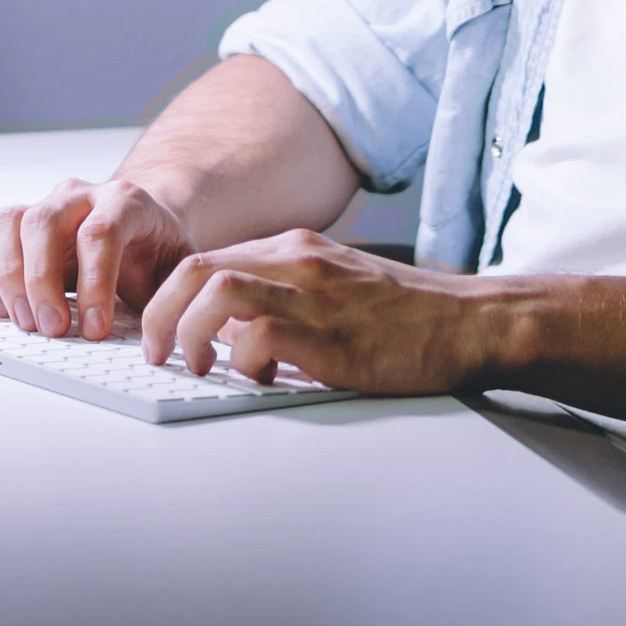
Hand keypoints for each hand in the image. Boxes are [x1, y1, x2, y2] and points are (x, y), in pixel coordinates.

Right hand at [0, 176, 195, 338]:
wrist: (143, 233)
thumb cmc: (159, 259)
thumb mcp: (178, 275)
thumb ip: (176, 300)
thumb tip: (167, 339)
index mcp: (125, 201)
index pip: (100, 232)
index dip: (94, 284)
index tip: (95, 330)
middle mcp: (78, 196)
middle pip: (44, 222)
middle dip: (41, 281)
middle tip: (51, 329)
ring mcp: (42, 207)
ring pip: (6, 221)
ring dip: (7, 277)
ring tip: (23, 322)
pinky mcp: (13, 228)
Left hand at [143, 230, 510, 394]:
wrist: (470, 322)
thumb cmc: (405, 316)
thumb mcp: (335, 286)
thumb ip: (283, 295)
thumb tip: (228, 329)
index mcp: (295, 248)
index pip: (205, 259)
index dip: (168, 298)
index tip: (160, 332)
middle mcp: (298, 261)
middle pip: (195, 269)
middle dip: (159, 313)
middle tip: (156, 352)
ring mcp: (314, 295)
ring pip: (216, 293)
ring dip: (189, 333)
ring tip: (195, 366)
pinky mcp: (332, 336)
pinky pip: (259, 336)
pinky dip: (243, 360)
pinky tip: (259, 378)